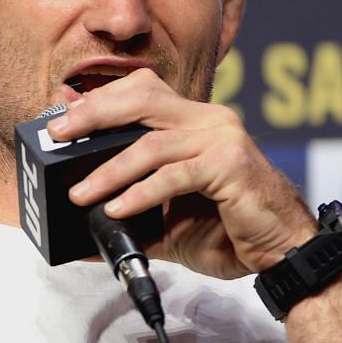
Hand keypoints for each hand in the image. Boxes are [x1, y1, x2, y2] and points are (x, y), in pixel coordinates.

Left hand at [48, 69, 315, 278]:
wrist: (282, 250)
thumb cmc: (231, 231)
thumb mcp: (168, 220)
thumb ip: (130, 213)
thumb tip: (83, 233)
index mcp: (195, 122)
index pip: (141, 92)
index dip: (99, 101)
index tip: (61, 120)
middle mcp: (209, 120)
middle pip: (141, 98)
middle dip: (93, 115)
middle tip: (58, 137)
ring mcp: (222, 138)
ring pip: (151, 142)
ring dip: (109, 170)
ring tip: (80, 193)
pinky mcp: (230, 165)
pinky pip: (174, 175)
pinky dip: (141, 192)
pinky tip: (117, 209)